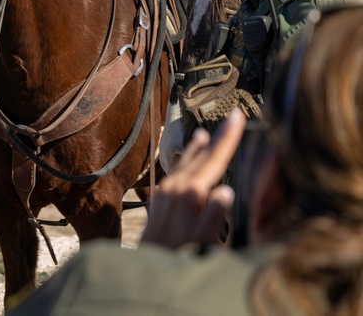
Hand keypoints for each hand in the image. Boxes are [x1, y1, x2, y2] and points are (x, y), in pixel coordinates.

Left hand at [141, 109, 245, 248]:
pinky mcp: (159, 201)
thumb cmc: (181, 257)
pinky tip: (184, 166)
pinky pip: (174, 174)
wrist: (147, 269)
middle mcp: (175, 187)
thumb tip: (226, 190)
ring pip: (185, 163)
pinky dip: (183, 164)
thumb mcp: (204, 241)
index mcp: (191, 194)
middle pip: (201, 157)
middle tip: (231, 117)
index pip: (215, 161)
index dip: (228, 138)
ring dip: (196, 149)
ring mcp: (165, 193)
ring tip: (203, 134)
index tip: (236, 115)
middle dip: (218, 137)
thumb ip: (214, 215)